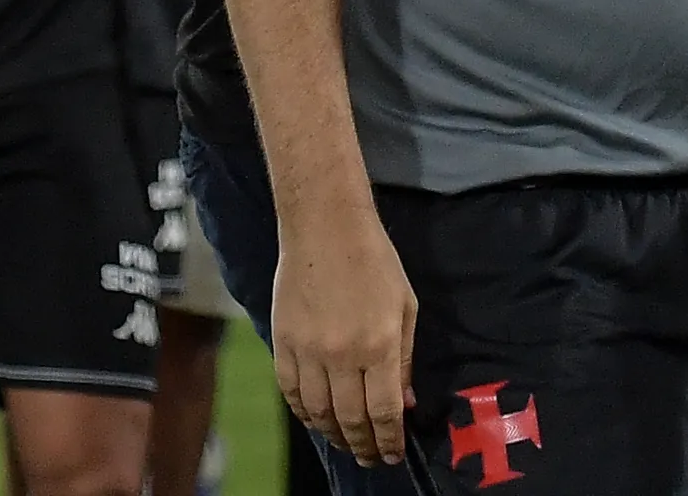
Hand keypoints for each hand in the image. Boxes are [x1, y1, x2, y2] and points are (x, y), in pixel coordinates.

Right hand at [271, 200, 417, 467]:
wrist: (325, 228)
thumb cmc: (375, 262)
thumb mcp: (405, 307)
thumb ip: (404, 359)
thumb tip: (405, 404)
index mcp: (379, 345)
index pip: (383, 412)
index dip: (389, 441)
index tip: (394, 456)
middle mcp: (342, 356)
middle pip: (350, 419)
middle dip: (363, 446)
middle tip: (372, 458)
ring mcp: (308, 352)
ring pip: (318, 413)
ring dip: (334, 436)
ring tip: (347, 444)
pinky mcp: (282, 344)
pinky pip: (291, 393)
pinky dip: (304, 414)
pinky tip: (316, 420)